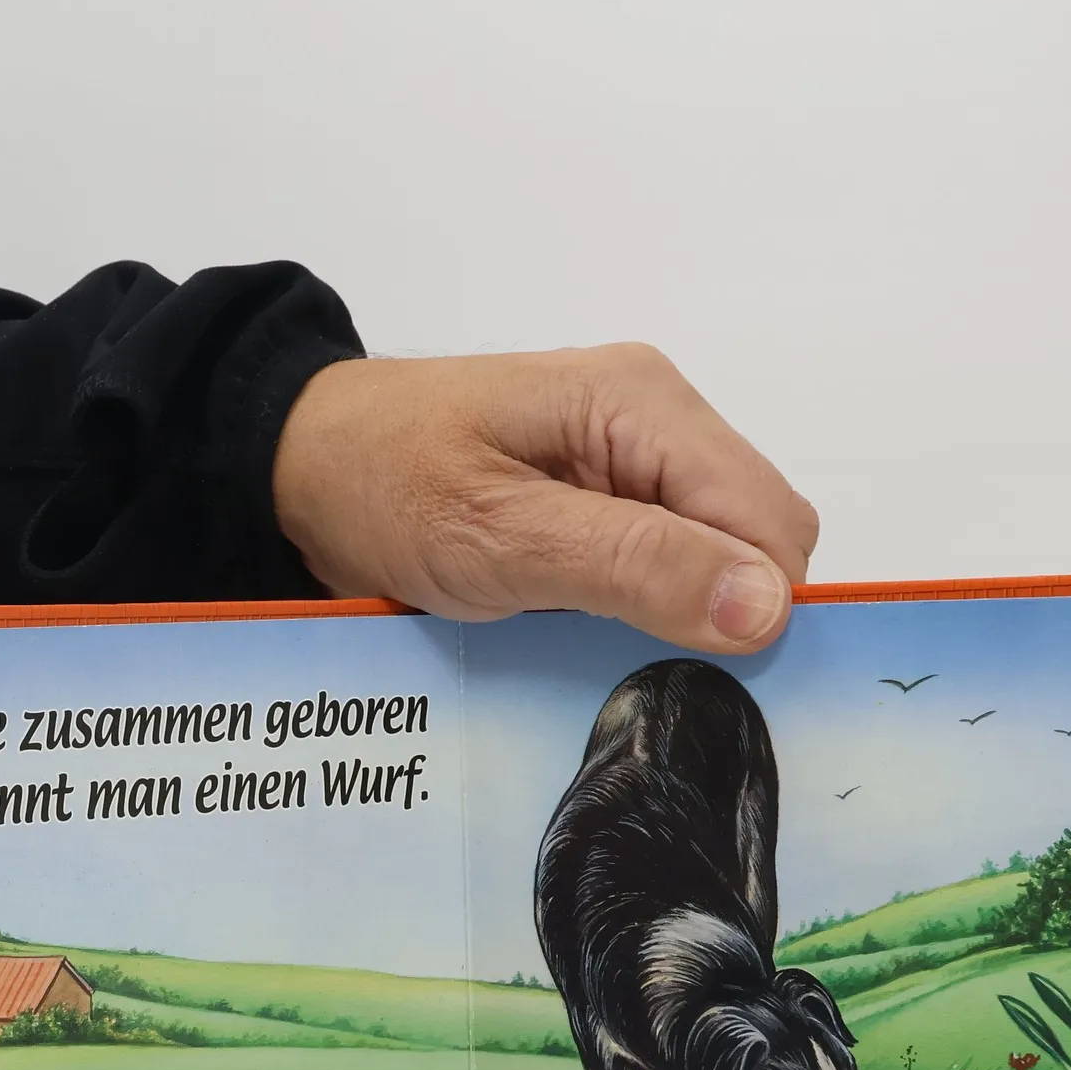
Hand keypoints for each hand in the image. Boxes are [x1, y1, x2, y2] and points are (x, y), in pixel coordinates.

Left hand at [273, 346, 818, 651]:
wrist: (300, 464)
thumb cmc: (383, 483)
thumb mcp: (501, 537)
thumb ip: (635, 567)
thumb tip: (765, 607)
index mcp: (644, 403)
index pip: (770, 520)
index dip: (753, 606)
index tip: (689, 666)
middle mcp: (657, 417)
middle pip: (758, 536)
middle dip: (718, 609)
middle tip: (627, 655)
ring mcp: (634, 453)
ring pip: (719, 553)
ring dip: (679, 610)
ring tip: (596, 635)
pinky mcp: (609, 491)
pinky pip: (671, 557)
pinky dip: (647, 602)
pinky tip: (591, 622)